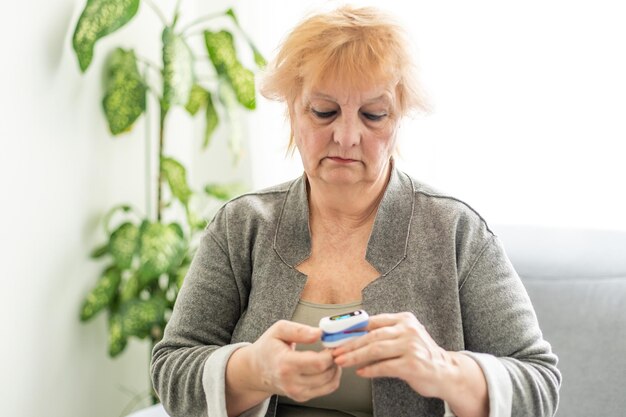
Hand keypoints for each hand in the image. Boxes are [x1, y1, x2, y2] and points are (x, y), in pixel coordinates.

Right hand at [243, 320, 341, 401]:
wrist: (256, 369)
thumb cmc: (268, 348)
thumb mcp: (279, 330)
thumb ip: (299, 330)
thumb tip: (319, 333)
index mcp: (285, 364)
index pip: (318, 363)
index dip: (330, 353)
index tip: (332, 343)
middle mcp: (291, 382)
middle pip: (326, 374)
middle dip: (334, 359)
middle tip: (332, 348)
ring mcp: (297, 392)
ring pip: (330, 383)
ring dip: (335, 368)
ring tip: (329, 356)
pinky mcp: (302, 396)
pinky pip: (327, 388)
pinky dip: (332, 377)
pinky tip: (326, 366)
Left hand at [331, 312, 454, 398]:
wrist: (446, 372)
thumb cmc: (422, 355)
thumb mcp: (405, 336)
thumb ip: (385, 334)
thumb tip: (353, 336)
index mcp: (404, 319)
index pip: (373, 321)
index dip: (352, 328)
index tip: (337, 335)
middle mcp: (408, 330)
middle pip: (372, 335)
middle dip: (350, 344)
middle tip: (335, 351)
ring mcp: (411, 347)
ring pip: (376, 349)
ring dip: (355, 356)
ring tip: (342, 361)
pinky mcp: (412, 365)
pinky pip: (385, 367)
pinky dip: (370, 370)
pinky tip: (361, 372)